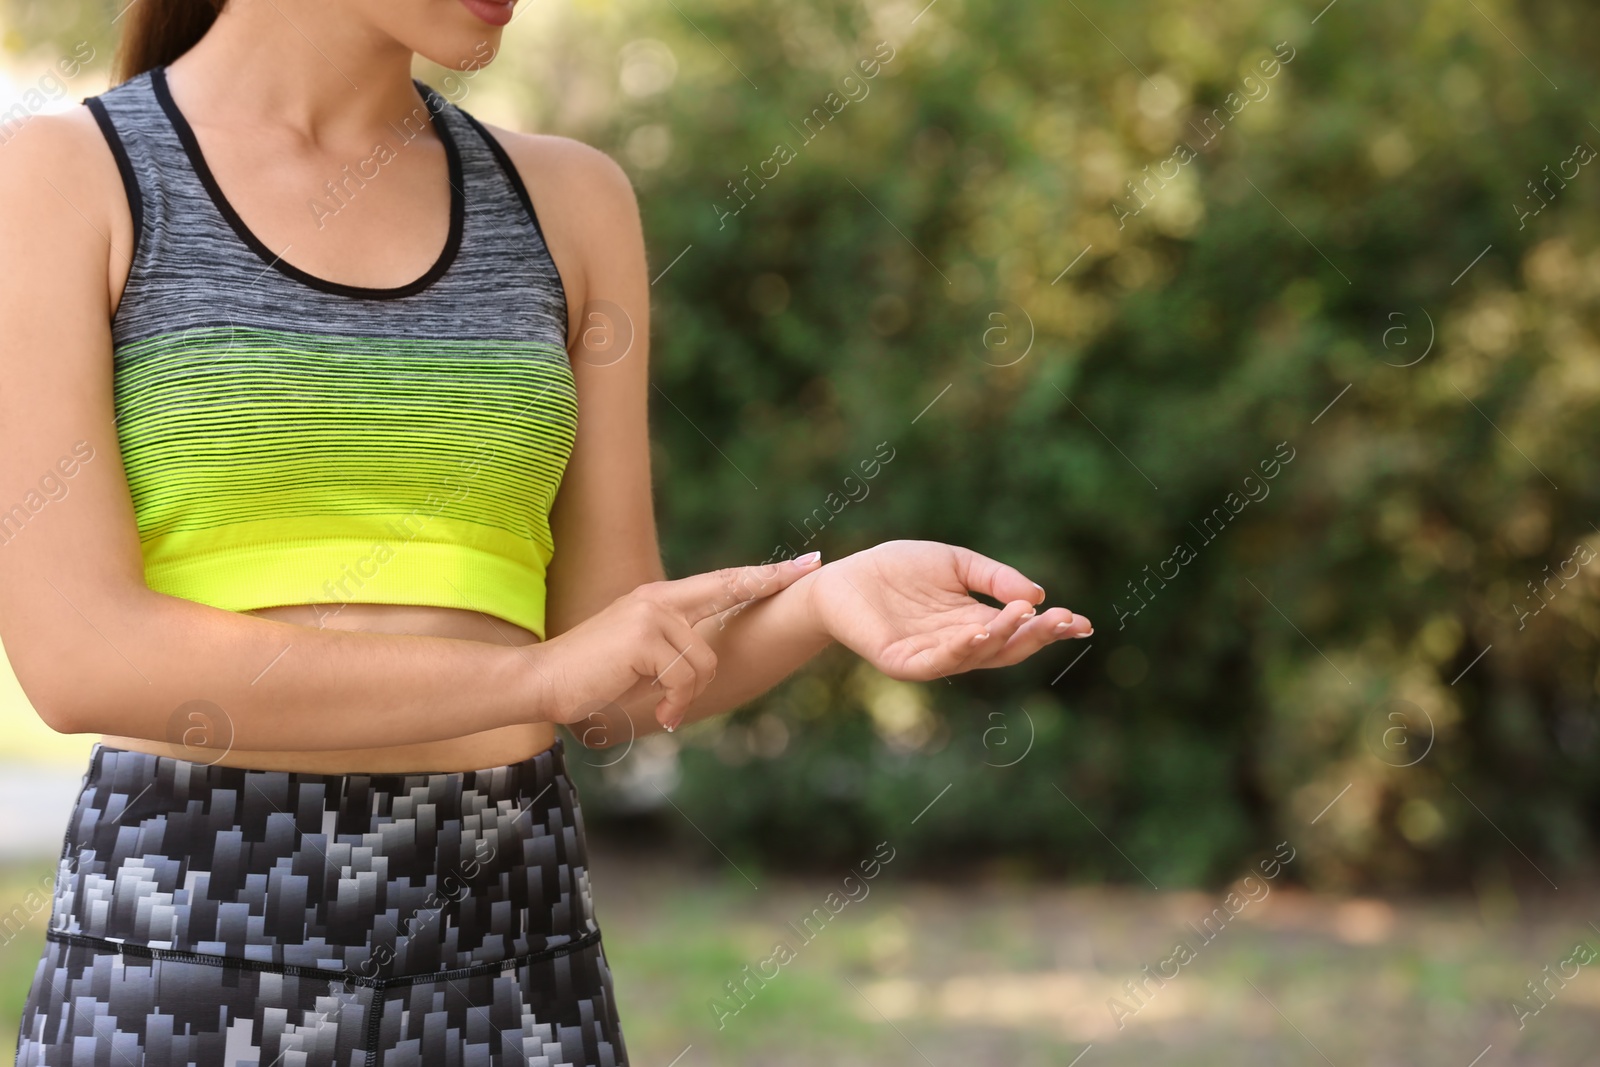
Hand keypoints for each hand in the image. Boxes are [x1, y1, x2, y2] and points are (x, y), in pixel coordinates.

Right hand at [538, 555, 822, 729]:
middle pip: (730, 587)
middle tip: (811, 566)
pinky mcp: (645, 636)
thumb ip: (672, 647)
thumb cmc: (591, 677)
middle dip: (772, 578)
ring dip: (689, 694)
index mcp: (660, 599)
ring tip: (666, 708)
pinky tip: (659, 715)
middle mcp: (659, 597)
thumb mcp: (639, 658)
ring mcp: (652, 613)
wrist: (543, 681)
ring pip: (705, 658)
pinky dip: (675, 703)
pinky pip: (684, 676)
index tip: (803, 563)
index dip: (763, 573)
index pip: (721, 581)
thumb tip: (707, 662)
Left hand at [804, 539, 1089, 680]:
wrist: (844, 578)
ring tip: (1024, 616)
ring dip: (1002, 638)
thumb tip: (1039, 595)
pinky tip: (979, 633)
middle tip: (1064, 619)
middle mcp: (959, 645)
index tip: (1082, 622)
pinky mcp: (903, 663)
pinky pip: (937, 662)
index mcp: (975, 623)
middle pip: (1007, 648)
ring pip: (977, 655)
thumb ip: (995, 578)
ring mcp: (932, 657)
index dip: (1051, 629)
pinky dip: (959, 650)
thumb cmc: (898, 570)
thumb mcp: (956, 564)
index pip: (1020, 632)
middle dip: (1037, 635)